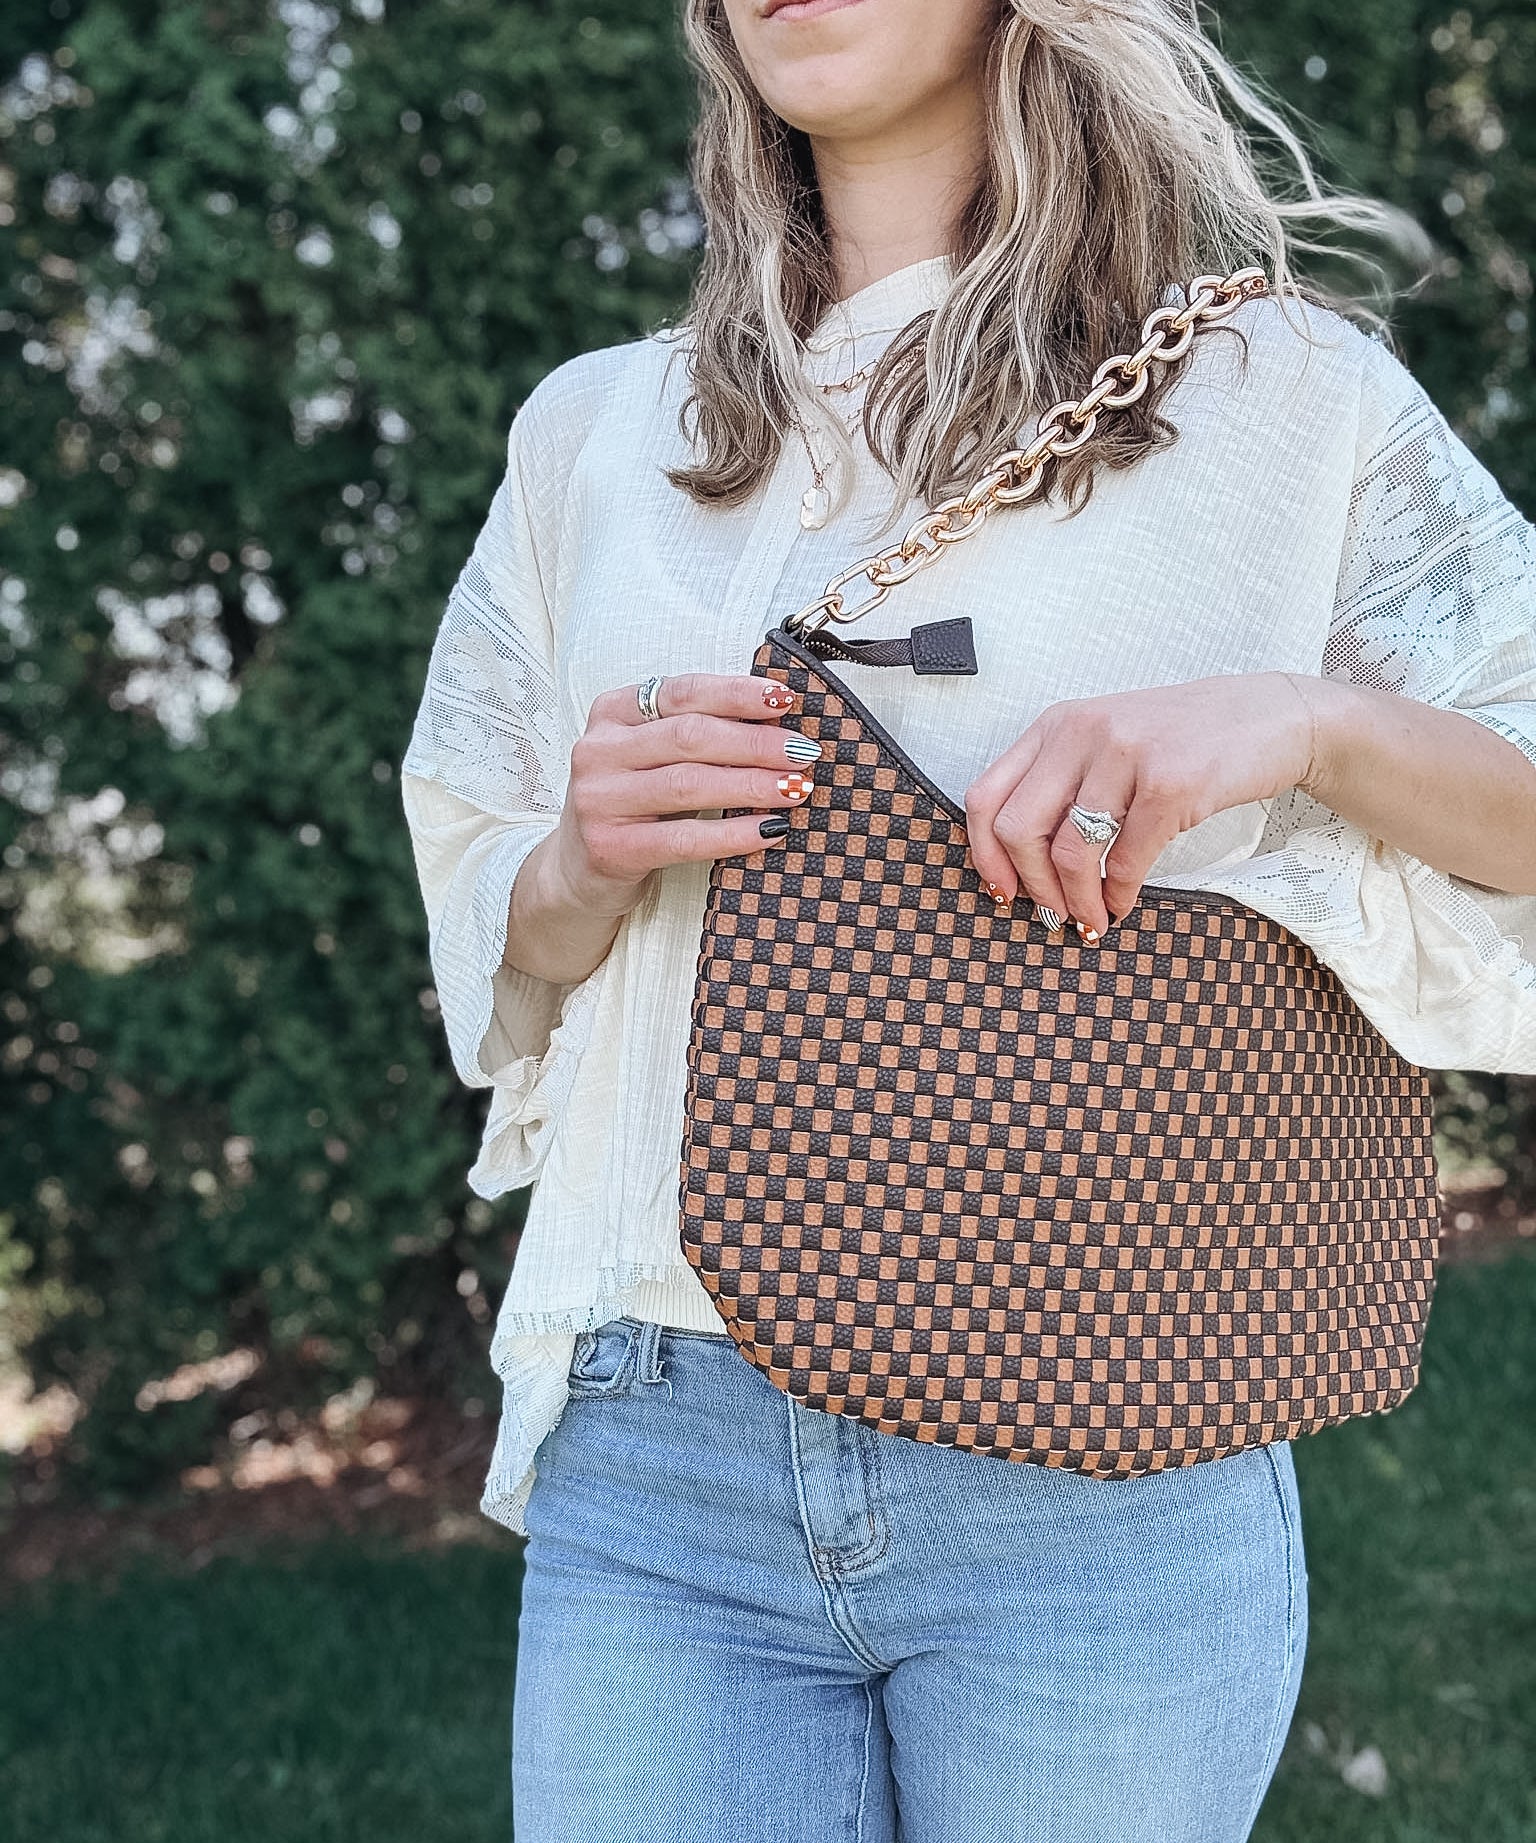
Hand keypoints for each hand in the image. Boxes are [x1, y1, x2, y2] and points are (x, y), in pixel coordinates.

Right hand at [547, 671, 822, 916]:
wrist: (578, 870)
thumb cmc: (632, 804)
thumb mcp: (651, 757)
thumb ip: (697, 733)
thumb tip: (777, 722)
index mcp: (612, 712)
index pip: (684, 692)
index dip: (737, 694)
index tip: (786, 700)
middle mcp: (598, 750)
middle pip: (690, 736)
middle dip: (755, 743)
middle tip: (804, 752)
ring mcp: (598, 800)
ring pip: (688, 784)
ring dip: (751, 785)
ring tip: (796, 788)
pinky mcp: (609, 847)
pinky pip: (682, 839)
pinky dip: (732, 834)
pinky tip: (770, 830)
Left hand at [963, 671, 1316, 937]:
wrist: (1271, 716)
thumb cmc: (1186, 738)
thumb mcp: (1109, 742)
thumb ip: (1063, 783)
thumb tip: (1019, 861)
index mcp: (1057, 725)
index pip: (986, 796)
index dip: (985, 855)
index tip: (1002, 891)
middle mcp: (1082, 732)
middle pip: (1018, 829)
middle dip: (1032, 886)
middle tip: (1052, 914)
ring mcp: (1125, 754)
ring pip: (1069, 851)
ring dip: (1077, 900)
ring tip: (1091, 918)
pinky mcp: (1170, 782)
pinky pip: (1126, 859)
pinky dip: (1120, 894)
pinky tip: (1123, 903)